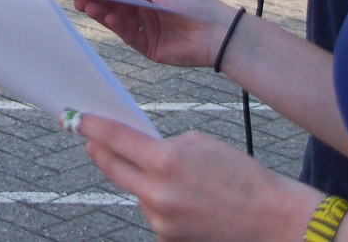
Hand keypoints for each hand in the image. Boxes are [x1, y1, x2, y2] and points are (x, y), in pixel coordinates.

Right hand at [71, 0, 228, 68]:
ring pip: (118, 22)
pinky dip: (117, 27)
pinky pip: (128, 36)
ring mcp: (147, 30)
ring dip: (102, 14)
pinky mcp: (149, 48)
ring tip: (88, 7)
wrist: (215, 30)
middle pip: (114, 7)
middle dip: (95, 1)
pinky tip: (110, 19)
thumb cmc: (191, 0)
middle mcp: (145, 12)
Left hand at [76, 115, 309, 241]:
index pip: (115, 139)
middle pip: (112, 168)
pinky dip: (161, 202)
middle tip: (92, 140)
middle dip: (100, 151)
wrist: (272, 218)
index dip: (92, 126)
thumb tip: (137, 147)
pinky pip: (153, 212)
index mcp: (165, 161)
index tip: (75, 118)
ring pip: (136, 191)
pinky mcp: (167, 239)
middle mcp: (157, 193)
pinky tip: (188, 201)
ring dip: (143, 180)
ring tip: (178, 178)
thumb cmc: (241, 176)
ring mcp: (160, 220)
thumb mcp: (199, 144)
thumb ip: (163, 144)